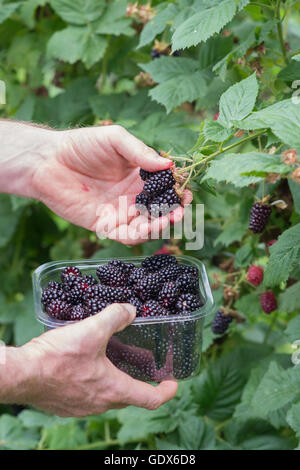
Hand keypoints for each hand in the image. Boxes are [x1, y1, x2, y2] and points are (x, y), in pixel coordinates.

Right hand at [20, 303, 177, 416]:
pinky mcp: (65, 404)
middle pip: (128, 396)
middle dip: (138, 381)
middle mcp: (99, 403)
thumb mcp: (91, 330)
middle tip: (141, 364)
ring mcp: (81, 407)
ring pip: (106, 395)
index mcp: (112, 389)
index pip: (149, 399)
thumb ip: (115, 316)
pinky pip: (87, 395)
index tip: (173, 383)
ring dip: (114, 379)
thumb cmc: (57, 357)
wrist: (21, 374)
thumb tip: (131, 310)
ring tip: (112, 358)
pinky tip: (84, 364)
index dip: (166, 392)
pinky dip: (94, 381)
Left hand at [31, 125, 191, 243]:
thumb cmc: (81, 145)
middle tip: (180, 211)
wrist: (48, 161)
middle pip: (159, 210)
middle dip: (173, 212)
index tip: (186, 192)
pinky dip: (137, 236)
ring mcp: (119, 212)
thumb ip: (140, 152)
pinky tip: (146, 228)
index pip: (165, 188)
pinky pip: (124, 236)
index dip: (178, 192)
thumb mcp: (115, 139)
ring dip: (159, 226)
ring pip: (146, 226)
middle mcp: (132, 196)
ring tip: (168, 220)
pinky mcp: (104, 225)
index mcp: (138, 176)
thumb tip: (168, 165)